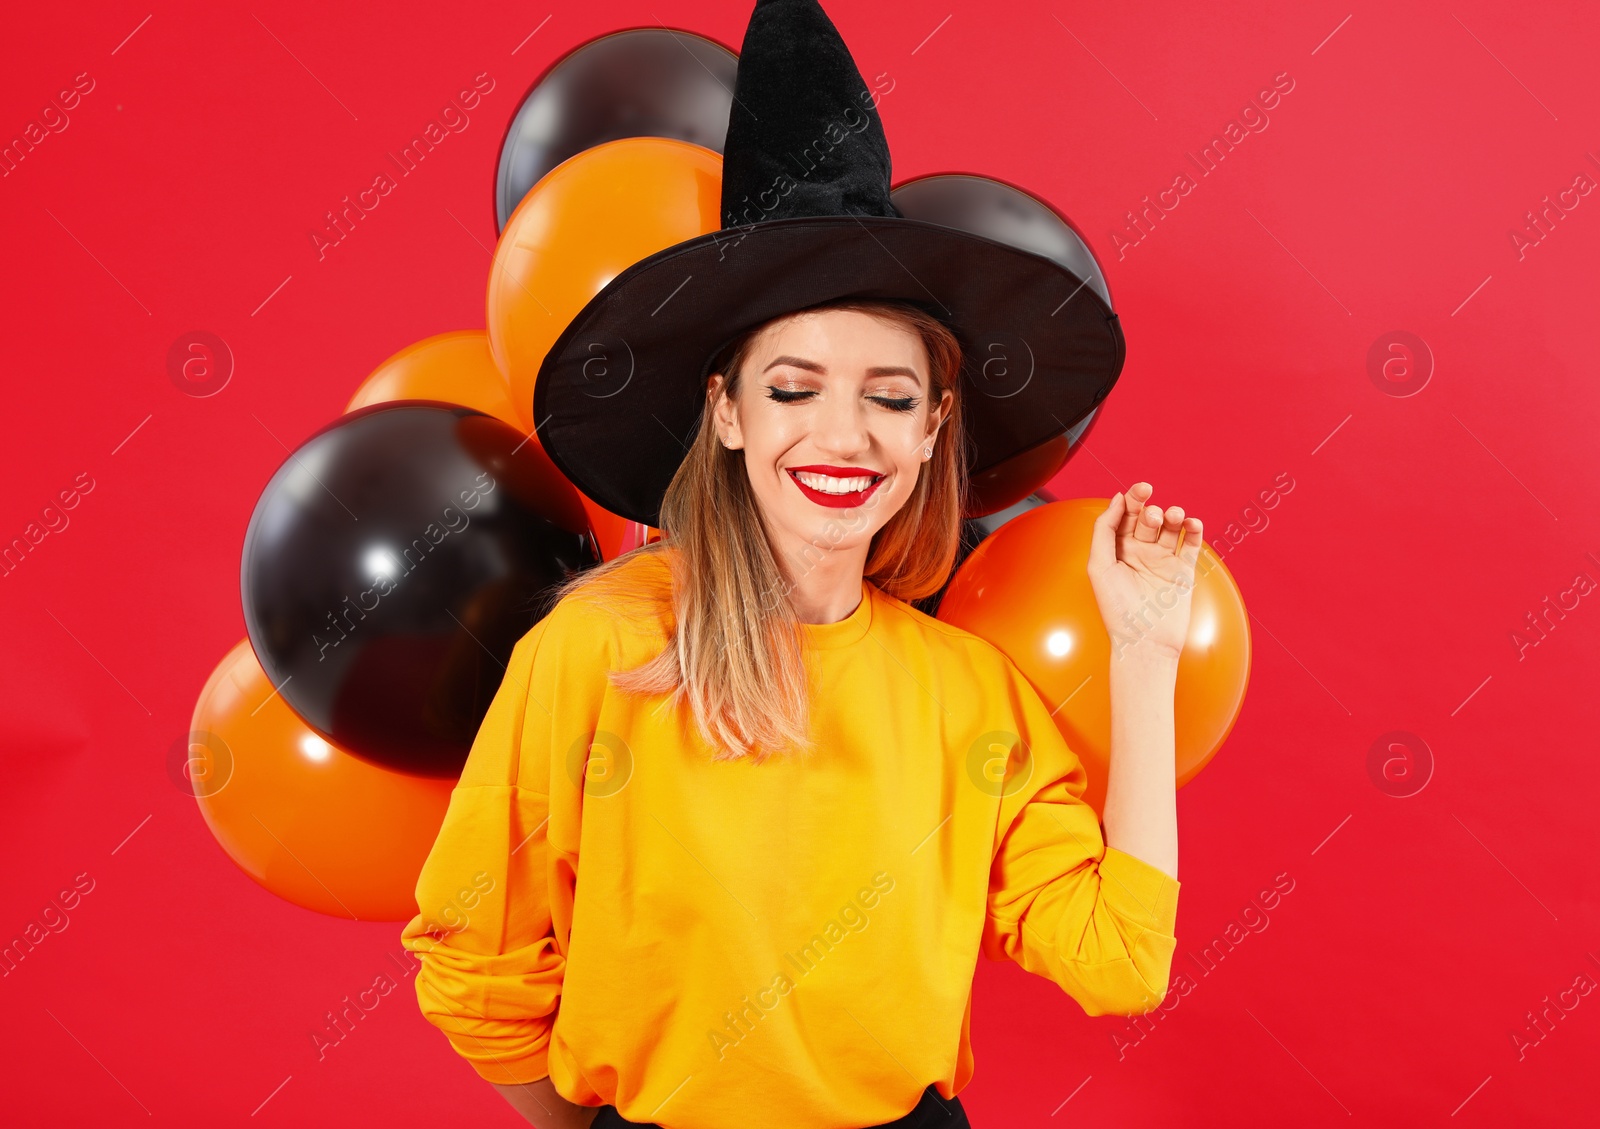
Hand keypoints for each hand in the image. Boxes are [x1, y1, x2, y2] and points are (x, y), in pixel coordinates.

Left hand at [1086, 482, 1203, 663]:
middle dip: (1150, 509)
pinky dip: (1194, 529)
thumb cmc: (1117, 609)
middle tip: (1153, 514)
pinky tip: (1192, 523)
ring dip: (1174, 515)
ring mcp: (1162, 560)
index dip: (1132, 499)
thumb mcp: (1099, 566)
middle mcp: (1140, 552)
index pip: (1125, 515)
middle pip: (1147, 518)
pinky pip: (1190, 543)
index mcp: (1117, 549)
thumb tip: (1116, 498)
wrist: (1145, 642)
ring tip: (1174, 517)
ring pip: (1171, 526)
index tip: (1140, 490)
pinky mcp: (1183, 570)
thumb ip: (1104, 530)